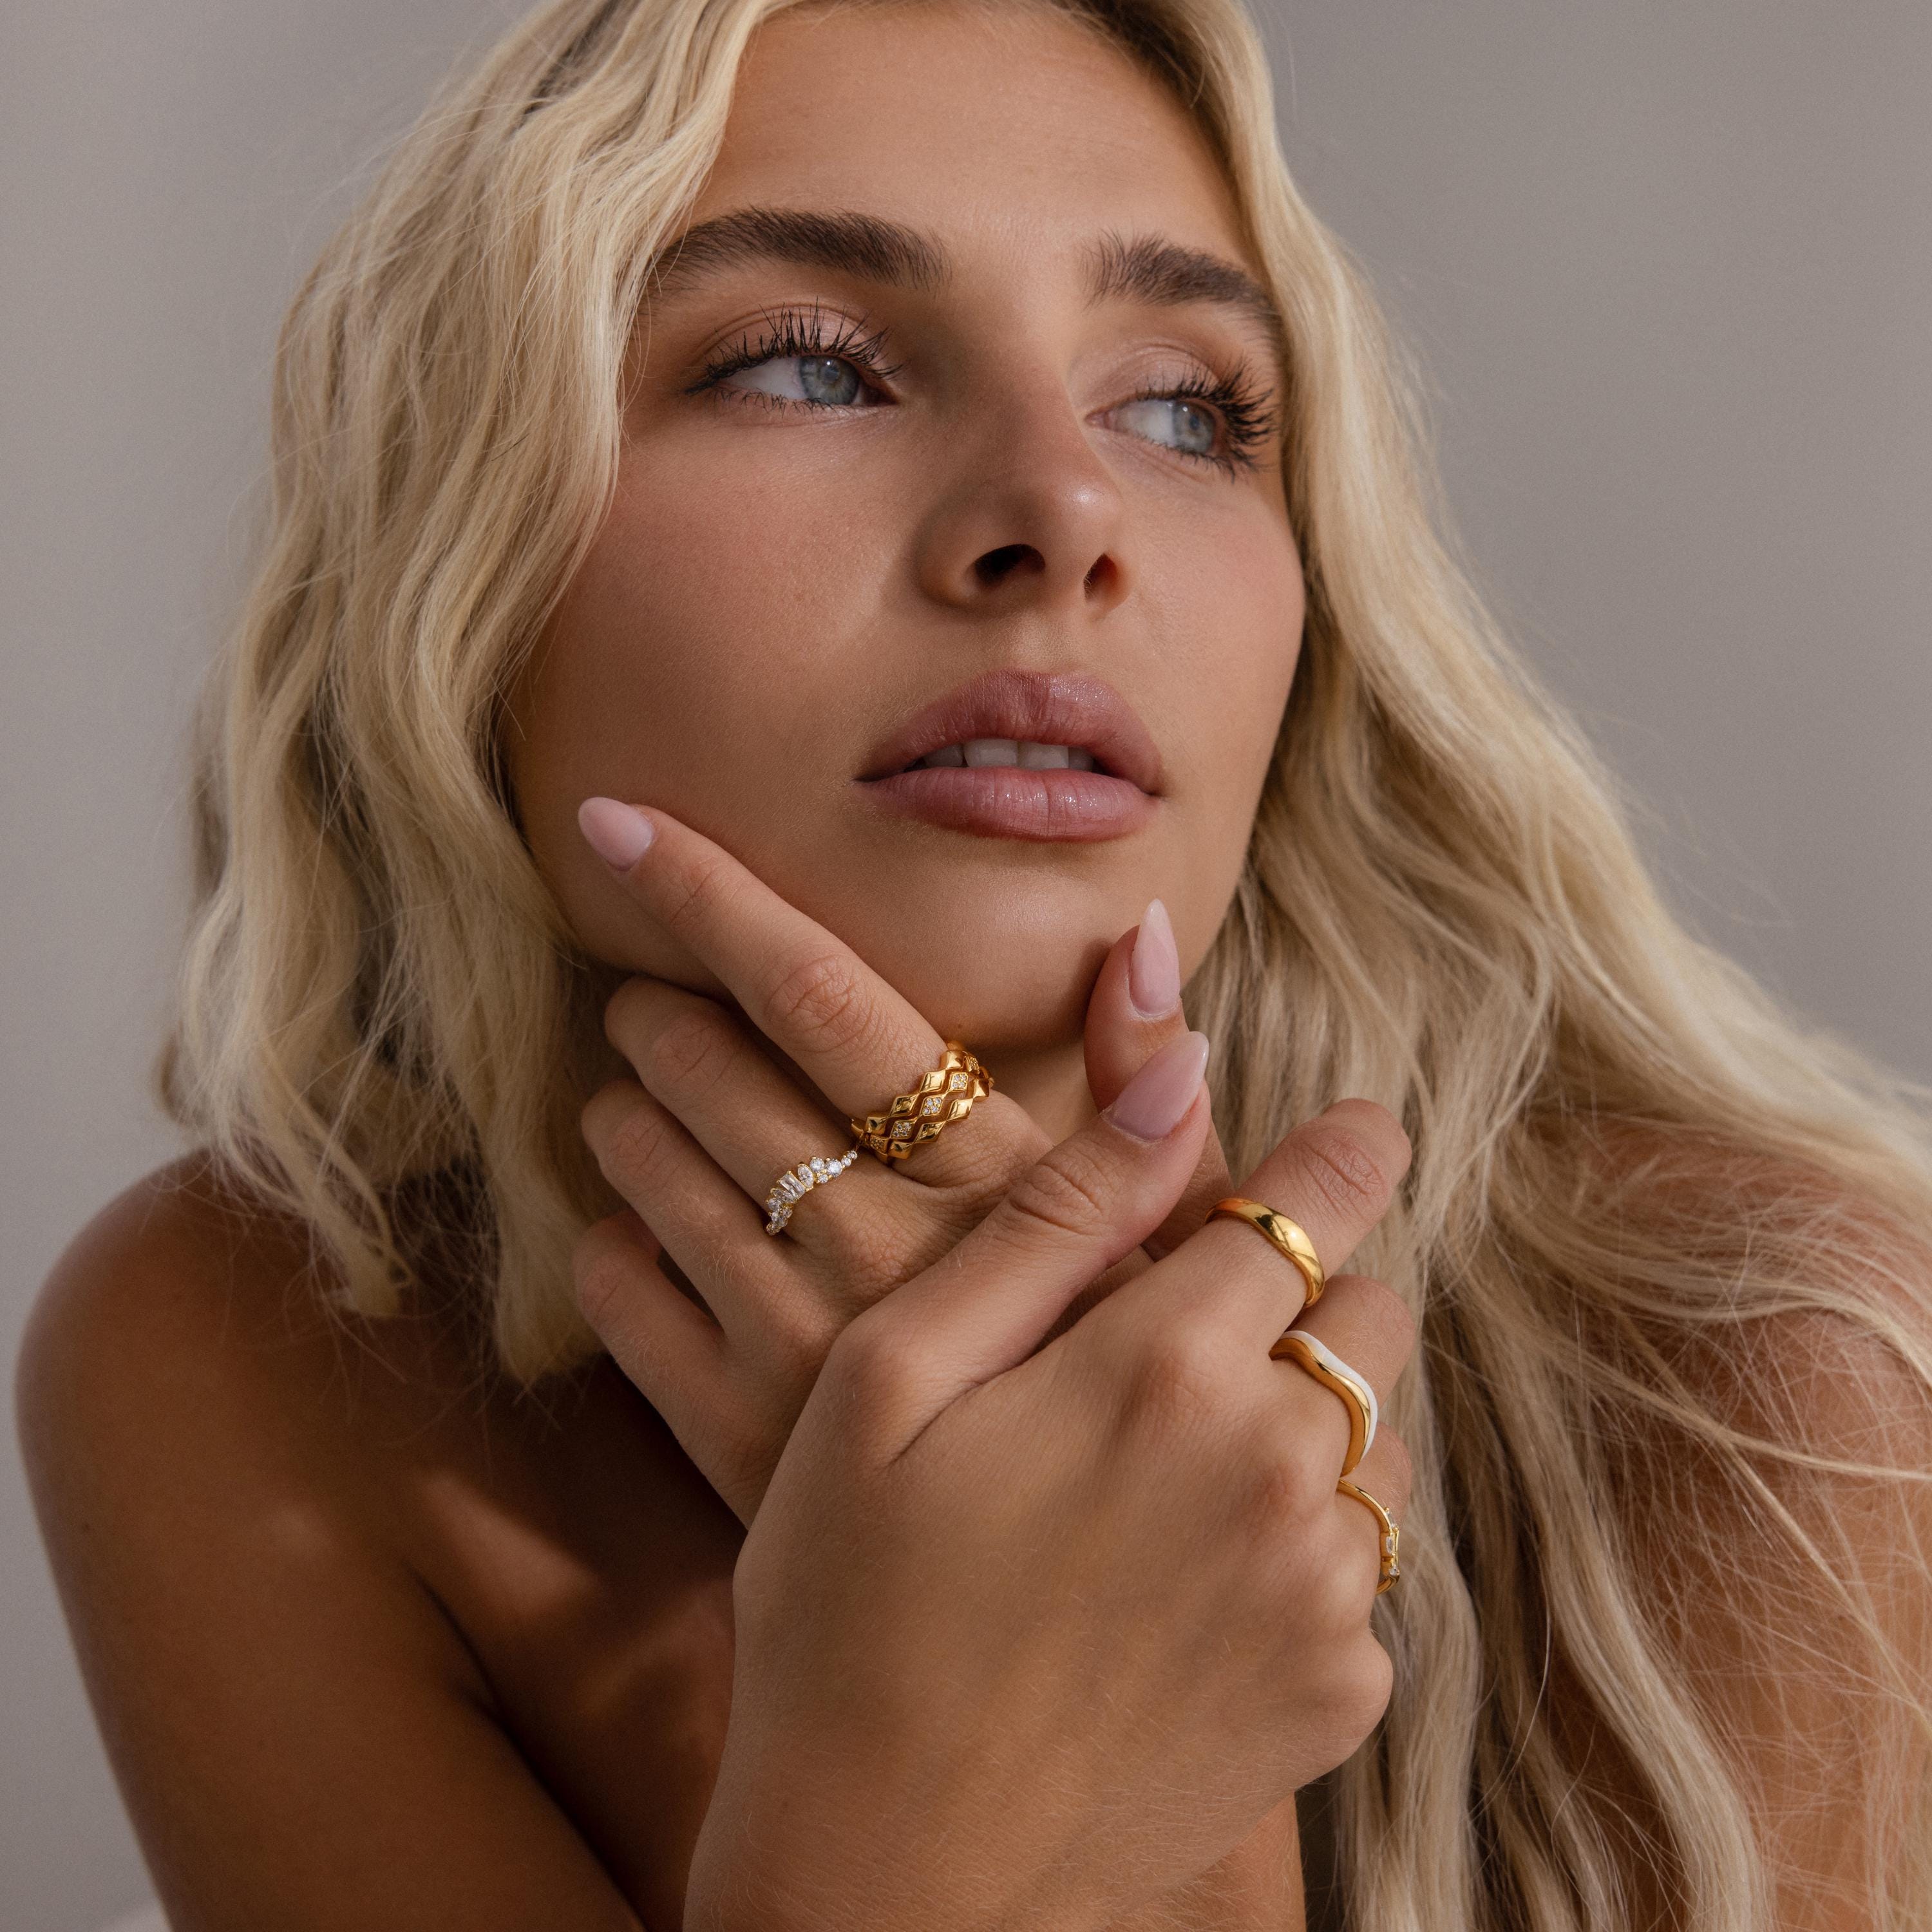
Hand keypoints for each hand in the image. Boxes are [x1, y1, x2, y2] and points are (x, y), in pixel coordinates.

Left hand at [572, 798, 1232, 1524]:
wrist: (1060, 1601)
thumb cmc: (1118, 1375)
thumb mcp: (1166, 1228)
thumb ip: (1146, 1076)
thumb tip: (1143, 929)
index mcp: (982, 1175)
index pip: (825, 998)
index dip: (713, 898)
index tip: (616, 822)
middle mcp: (879, 1246)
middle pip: (706, 1073)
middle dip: (656, 1017)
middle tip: (650, 1008)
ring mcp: (794, 1344)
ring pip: (646, 1175)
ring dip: (624, 1118)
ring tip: (635, 1103)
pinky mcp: (728, 1433)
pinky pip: (619, 1298)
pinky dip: (611, 1247)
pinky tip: (644, 1232)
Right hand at [683, 1042, 1415, 1931]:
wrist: (885, 1875)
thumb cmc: (851, 1602)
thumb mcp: (894, 1378)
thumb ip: (1054, 1216)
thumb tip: (1181, 1069)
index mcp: (1164, 1369)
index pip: (1319, 1205)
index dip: (1345, 1151)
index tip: (1362, 1127)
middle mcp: (1278, 1472)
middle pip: (1368, 1317)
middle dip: (1303, 1301)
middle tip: (1185, 1344)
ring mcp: (1324, 1596)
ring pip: (1376, 1441)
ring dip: (1307, 1425)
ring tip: (1168, 1478)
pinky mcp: (1339, 1696)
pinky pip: (1364, 1569)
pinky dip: (1299, 1549)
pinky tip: (1178, 1591)